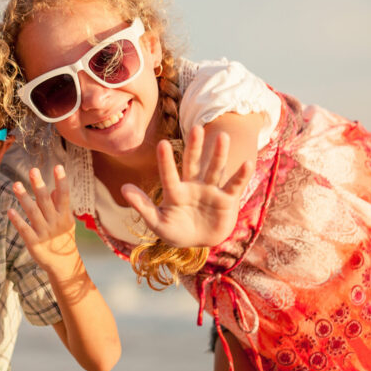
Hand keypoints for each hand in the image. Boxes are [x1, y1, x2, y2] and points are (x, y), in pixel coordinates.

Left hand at [9, 165, 78, 272]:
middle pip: (46, 201)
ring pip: (33, 212)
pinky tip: (10, 210)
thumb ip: (59, 205)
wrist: (64, 266)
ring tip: (16, 185)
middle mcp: (55, 222)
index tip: (58, 167)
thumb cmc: (64, 239)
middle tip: (33, 170)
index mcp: (64, 216)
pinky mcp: (34, 243)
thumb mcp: (66, 221)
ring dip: (24, 198)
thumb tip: (53, 189)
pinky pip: (24, 229)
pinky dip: (17, 220)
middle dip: (39, 185)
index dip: (61, 181)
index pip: (64, 195)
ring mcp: (44, 233)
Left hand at [120, 125, 252, 247]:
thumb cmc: (175, 231)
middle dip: (195, 147)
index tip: (162, 143)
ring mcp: (210, 191)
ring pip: (214, 169)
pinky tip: (248, 162)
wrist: (198, 243)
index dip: (166, 160)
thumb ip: (142, 205)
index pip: (169, 174)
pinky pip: (234, 186)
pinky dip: (241, 175)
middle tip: (196, 128)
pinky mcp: (227, 200)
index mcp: (175, 191)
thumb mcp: (157, 222)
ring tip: (222, 136)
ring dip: (218, 154)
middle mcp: (193, 186)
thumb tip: (123, 187)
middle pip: (193, 163)